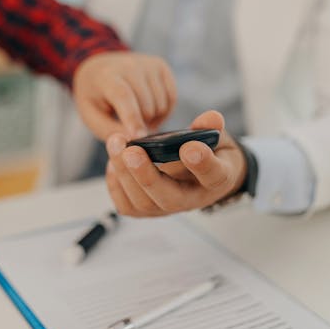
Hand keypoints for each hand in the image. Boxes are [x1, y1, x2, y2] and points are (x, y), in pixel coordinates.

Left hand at [73, 51, 176, 139]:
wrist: (100, 70)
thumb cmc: (95, 98)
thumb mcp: (92, 117)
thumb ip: (110, 131)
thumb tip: (134, 140)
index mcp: (106, 76)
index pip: (123, 96)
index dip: (132, 118)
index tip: (139, 137)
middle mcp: (129, 65)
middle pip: (146, 105)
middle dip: (142, 124)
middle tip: (131, 129)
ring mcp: (147, 64)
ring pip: (161, 104)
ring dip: (153, 119)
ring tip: (137, 119)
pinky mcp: (161, 66)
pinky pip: (172, 98)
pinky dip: (164, 111)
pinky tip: (150, 111)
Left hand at [104, 110, 246, 215]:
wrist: (199, 174)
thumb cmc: (208, 153)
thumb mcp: (216, 138)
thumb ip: (210, 128)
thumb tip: (211, 118)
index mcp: (216, 180)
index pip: (213, 176)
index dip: (202, 163)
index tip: (189, 147)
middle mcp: (191, 200)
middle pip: (169, 198)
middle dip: (147, 175)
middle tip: (132, 151)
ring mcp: (167, 208)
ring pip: (143, 203)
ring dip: (125, 174)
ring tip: (116, 144)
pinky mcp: (147, 210)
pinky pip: (127, 206)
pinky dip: (116, 184)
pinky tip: (113, 161)